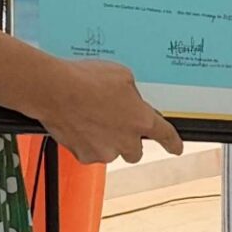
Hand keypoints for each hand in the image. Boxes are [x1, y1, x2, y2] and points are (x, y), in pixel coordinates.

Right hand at [35, 58, 183, 164]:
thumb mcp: (121, 75)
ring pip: (111, 151)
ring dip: (106, 139)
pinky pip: (91, 152)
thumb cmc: (87, 79)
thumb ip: (131, 93)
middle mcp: (125, 140)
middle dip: (129, 139)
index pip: (165, 135)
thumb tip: (128, 100)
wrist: (56, 90)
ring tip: (91, 116)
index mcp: (141, 119)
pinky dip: (87, 142)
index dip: (173, 142)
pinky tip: (80, 123)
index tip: (176, 148)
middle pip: (135, 150)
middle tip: (115, 121)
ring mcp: (104, 151)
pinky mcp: (84, 156)